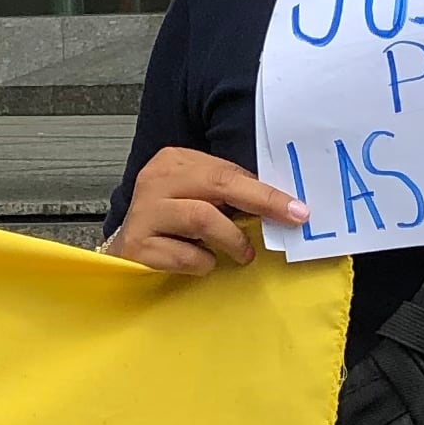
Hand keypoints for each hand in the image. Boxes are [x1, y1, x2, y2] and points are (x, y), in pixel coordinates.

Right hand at [101, 145, 304, 272]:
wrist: (127, 252)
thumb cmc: (171, 225)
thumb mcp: (198, 198)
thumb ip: (229, 196)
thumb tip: (280, 207)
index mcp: (174, 161)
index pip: (227, 171)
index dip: (266, 191)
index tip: (297, 209)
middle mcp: (155, 180)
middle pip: (217, 185)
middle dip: (260, 203)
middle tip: (289, 222)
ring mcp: (144, 212)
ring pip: (202, 218)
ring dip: (232, 239)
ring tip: (243, 254)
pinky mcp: (138, 245)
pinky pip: (185, 255)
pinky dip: (203, 263)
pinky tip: (202, 263)